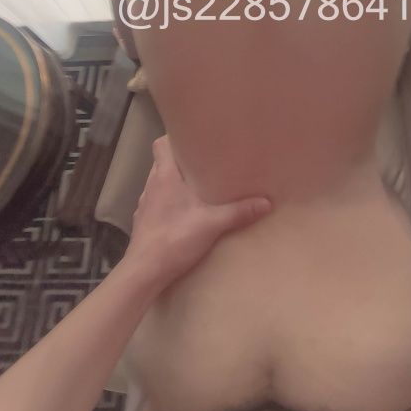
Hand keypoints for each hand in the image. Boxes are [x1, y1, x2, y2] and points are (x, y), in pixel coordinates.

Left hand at [124, 136, 271, 294]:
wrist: (144, 271)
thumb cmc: (174, 239)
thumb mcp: (212, 224)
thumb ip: (239, 212)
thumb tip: (266, 202)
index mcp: (165, 176)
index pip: (161, 145)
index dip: (173, 138)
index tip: (193, 139)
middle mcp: (152, 185)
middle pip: (163, 163)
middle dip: (181, 161)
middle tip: (204, 163)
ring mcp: (145, 205)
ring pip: (159, 183)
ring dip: (175, 183)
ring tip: (196, 188)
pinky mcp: (143, 222)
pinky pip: (157, 203)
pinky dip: (168, 203)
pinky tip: (183, 214)